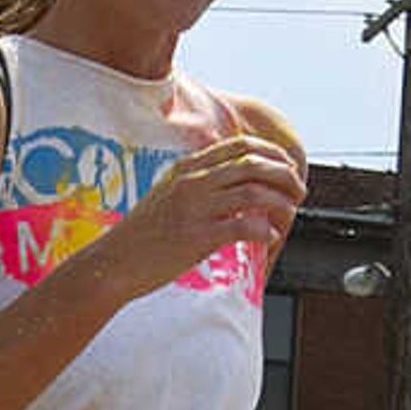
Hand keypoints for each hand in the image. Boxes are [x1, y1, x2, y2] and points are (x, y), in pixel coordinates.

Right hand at [120, 133, 304, 286]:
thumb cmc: (141, 236)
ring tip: (290, 214)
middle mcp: (192, 182)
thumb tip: (233, 184)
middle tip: (298, 190)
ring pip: (254, 192)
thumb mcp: (166, 195)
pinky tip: (270, 237)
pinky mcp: (196, 237)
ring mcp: (194, 208)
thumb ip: (197, 183)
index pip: (240, 146)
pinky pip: (244, 226)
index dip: (272, 154)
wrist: (112, 263)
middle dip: (285, 175)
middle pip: (254, 163)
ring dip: (281, 202)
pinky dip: (265, 230)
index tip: (286, 168)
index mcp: (186, 168)